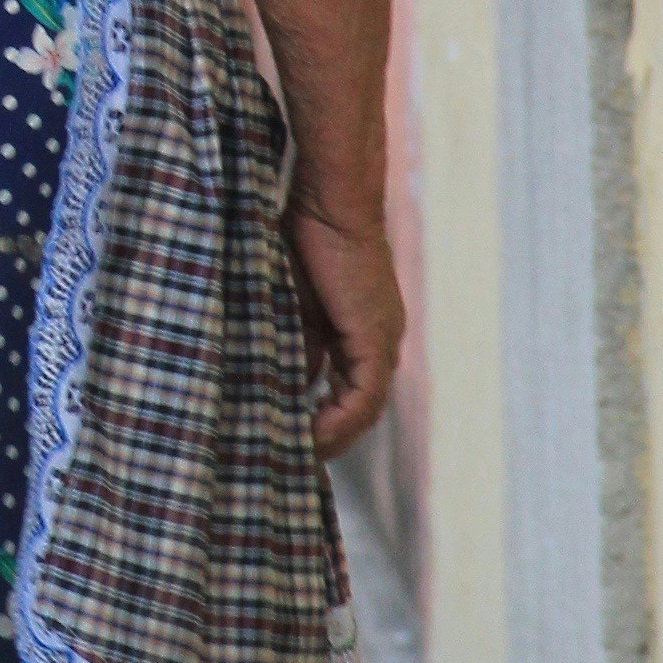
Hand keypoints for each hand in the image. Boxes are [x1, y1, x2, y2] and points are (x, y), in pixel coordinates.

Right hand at [286, 204, 402, 461]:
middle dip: (327, 437)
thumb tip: (280, 380)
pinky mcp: (374, 339)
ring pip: (364, 410)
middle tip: (293, 460)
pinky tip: (310, 436)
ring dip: (332, 437)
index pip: (348, 392)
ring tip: (298, 456)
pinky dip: (337, 422)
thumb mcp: (293, 303)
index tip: (291, 438)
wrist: (330, 202)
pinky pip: (362, 399)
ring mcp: (382, 342)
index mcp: (362, 332)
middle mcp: (381, 341)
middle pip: (359, 409)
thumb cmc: (305, 237)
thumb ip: (294, 340)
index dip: (323, 420)